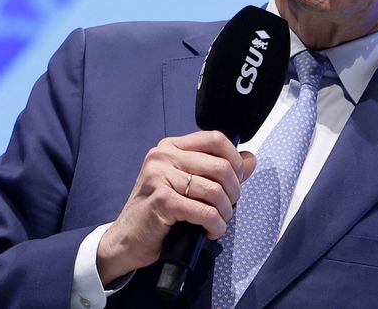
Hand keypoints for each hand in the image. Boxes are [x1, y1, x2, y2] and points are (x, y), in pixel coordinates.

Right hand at [95, 130, 256, 284]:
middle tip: (228, 208)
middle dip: (234, 192)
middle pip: (220, 165)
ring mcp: (159, 177)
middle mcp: (163, 156)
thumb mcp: (188, 185)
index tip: (237, 180)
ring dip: (225, 213)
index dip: (235, 159)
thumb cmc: (157, 212)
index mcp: (170, 147)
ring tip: (218, 223)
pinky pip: (205, 212)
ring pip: (215, 191)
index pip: (215, 139)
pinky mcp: (161, 200)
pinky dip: (215, 226)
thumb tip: (250, 159)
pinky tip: (210, 231)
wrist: (126, 239)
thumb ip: (218, 171)